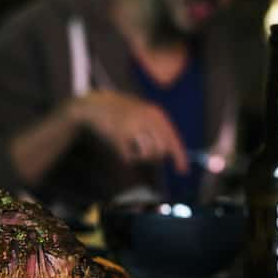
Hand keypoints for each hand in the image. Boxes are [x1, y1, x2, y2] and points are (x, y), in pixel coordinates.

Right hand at [66, 90, 188, 172]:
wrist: (95, 106)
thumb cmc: (119, 112)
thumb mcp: (142, 113)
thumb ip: (156, 129)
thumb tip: (166, 152)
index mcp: (156, 114)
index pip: (173, 138)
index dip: (179, 156)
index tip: (183, 171)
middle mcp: (148, 120)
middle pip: (161, 150)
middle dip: (155, 156)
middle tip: (143, 153)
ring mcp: (134, 128)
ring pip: (148, 155)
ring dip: (140, 156)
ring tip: (131, 147)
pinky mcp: (120, 138)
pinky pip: (130, 158)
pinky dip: (126, 156)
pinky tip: (119, 146)